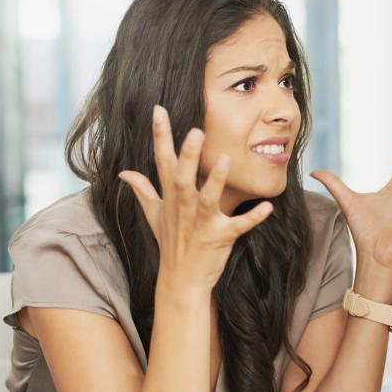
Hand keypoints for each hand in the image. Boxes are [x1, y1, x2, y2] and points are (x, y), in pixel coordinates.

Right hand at [118, 105, 273, 295]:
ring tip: (225, 160)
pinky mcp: (220, 238)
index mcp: (170, 198)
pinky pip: (238, 227)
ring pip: (207, 199)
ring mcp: (201, 224)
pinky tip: (268, 208)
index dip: (160, 135)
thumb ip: (142, 190)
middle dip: (187, 156)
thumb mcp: (153, 215)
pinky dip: (253, 218)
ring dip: (216, 181)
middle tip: (195, 130)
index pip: (163, 161)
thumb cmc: (171, 244)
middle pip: (182, 178)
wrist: (181, 281)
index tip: (158, 110)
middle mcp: (183, 208)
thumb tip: (124, 172)